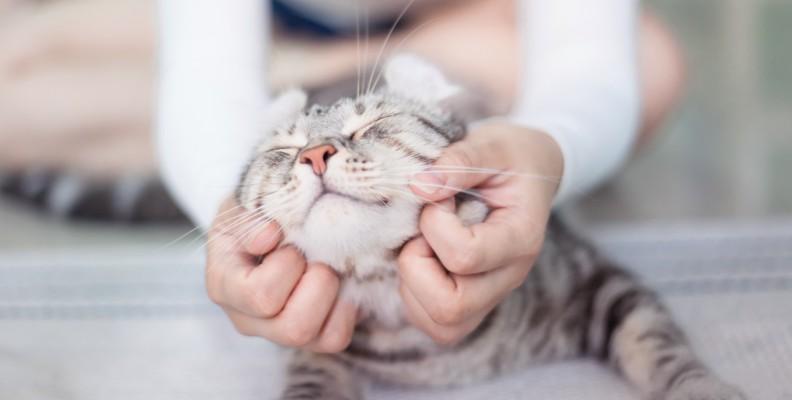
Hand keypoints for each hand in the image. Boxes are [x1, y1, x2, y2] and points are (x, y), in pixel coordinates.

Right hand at [205, 197, 356, 352]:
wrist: (273, 219)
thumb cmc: (257, 211)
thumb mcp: (246, 202)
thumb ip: (251, 216)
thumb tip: (269, 235)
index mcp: (224, 285)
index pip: (260, 295)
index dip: (286, 264)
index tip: (286, 237)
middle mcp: (247, 319)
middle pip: (293, 328)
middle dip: (318, 284)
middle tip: (316, 256)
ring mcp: (277, 333)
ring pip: (317, 338)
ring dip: (333, 296)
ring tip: (327, 268)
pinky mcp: (308, 337)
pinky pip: (336, 338)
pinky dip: (346, 309)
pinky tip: (338, 283)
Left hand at [398, 121, 562, 344]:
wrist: (530, 170)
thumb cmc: (511, 157)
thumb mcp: (492, 145)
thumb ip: (459, 161)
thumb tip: (417, 186)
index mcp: (520, 238)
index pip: (465, 256)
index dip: (435, 225)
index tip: (436, 196)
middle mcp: (508, 277)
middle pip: (451, 307)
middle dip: (416, 265)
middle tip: (420, 231)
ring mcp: (490, 295)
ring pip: (440, 324)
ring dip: (413, 284)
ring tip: (421, 244)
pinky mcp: (471, 303)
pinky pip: (434, 323)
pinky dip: (414, 296)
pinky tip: (421, 257)